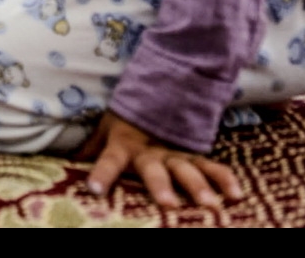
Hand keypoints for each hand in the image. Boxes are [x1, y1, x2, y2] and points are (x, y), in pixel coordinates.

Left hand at [76, 112, 242, 208]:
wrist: (156, 98)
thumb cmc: (124, 125)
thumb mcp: (104, 132)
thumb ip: (90, 149)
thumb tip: (66, 163)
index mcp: (124, 146)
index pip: (109, 160)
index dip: (101, 173)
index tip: (93, 188)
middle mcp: (150, 152)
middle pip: (155, 170)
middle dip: (160, 186)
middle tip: (167, 204)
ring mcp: (175, 154)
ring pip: (188, 170)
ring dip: (198, 187)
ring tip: (208, 206)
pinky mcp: (195, 156)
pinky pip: (213, 167)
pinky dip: (225, 180)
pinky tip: (237, 197)